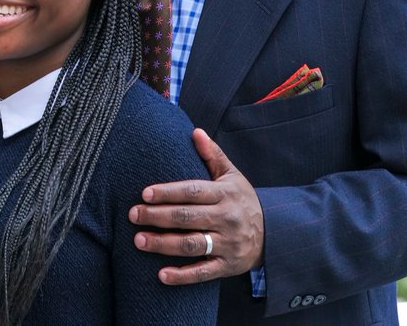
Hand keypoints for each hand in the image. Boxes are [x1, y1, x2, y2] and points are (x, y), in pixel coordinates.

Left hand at [129, 128, 264, 284]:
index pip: (192, 191)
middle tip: (133, 215)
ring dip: (163, 244)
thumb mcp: (232, 175)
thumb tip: (195, 131)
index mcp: (225, 194)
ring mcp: (228, 244)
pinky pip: (203, 272)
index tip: (144, 193)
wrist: (274, 233)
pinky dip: (182, 276)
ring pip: (192, 245)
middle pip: (187, 217)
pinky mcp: (228, 266)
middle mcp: (226, 219)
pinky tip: (160, 275)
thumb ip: (212, 155)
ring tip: (138, 240)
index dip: (168, 192)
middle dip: (157, 216)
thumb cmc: (242, 200)